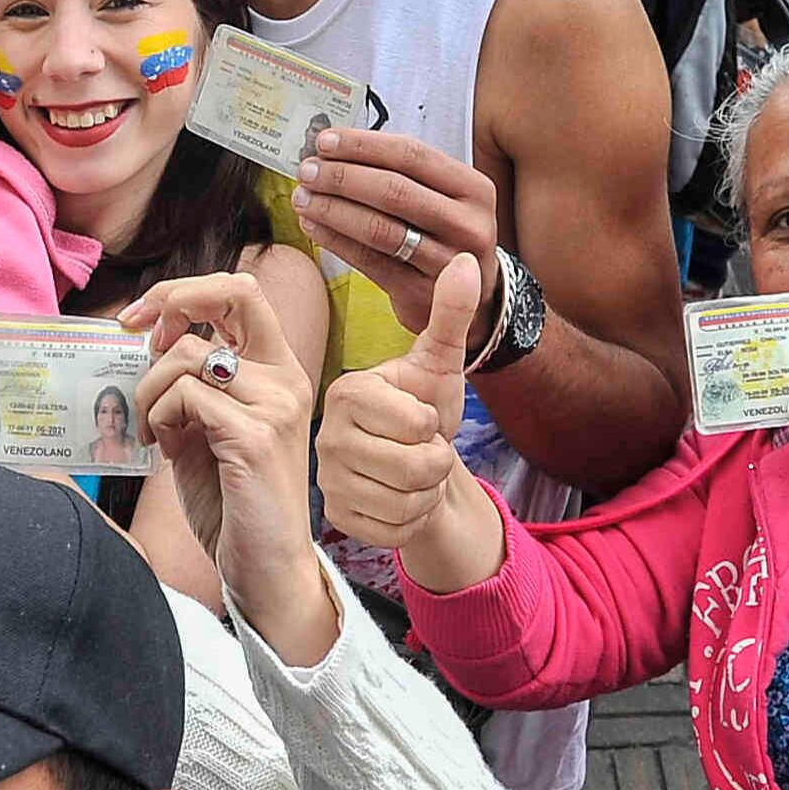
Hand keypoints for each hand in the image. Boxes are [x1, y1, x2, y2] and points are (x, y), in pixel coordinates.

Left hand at [122, 271, 334, 653]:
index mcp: (279, 372)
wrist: (264, 569)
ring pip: (190, 355)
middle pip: (232, 293)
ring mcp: (276, 405)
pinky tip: (165, 449)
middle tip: (133, 331)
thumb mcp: (205, 428)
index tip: (142, 318)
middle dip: (172, 299)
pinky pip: (185, 396)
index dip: (186, 290)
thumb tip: (154, 336)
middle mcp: (287, 379)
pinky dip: (159, 417)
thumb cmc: (233, 503)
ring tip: (153, 429)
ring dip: (151, 388)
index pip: (243, 292)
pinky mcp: (255, 436)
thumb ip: (191, 383)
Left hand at [290, 128, 499, 338]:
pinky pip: (369, 261)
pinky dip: (335, 240)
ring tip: (303, 198)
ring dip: (333, 209)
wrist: (467, 299)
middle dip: (342, 177)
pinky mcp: (420, 293)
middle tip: (307, 171)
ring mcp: (448, 263)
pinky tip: (313, 226)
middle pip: (394, 190)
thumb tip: (334, 149)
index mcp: (474, 189)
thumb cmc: (443, 235)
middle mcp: (468, 224)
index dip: (363, 145)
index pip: (412, 155)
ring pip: (379, 228)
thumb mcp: (443, 199)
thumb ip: (403, 173)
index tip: (325, 141)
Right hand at [315, 257, 504, 590]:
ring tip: (414, 472)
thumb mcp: (441, 363)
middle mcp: (325, 435)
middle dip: (436, 462)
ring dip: (427, 492)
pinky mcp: (336, 517)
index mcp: (347, 392)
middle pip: (414, 468)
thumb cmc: (426, 407)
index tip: (419, 416)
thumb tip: (462, 259)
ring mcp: (327, 480)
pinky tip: (401, 498)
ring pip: (405, 503)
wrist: (417, 462)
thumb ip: (449, 313)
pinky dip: (412, 520)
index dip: (433, 425)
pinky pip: (394, 531)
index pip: (415, 423)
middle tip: (422, 449)